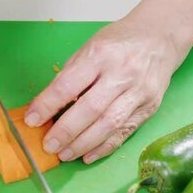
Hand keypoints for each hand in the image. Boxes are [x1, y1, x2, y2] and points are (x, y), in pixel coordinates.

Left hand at [25, 18, 182, 163]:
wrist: (160, 37)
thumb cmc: (120, 41)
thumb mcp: (90, 47)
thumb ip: (71, 75)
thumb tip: (48, 107)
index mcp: (101, 55)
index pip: (69, 84)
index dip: (48, 105)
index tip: (32, 120)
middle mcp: (122, 73)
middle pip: (91, 109)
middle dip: (66, 131)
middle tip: (48, 146)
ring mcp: (139, 92)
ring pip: (109, 124)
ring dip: (84, 144)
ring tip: (65, 154)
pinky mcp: (150, 106)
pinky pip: (125, 132)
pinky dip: (105, 147)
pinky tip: (88, 155)